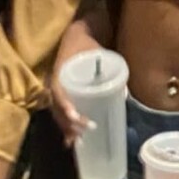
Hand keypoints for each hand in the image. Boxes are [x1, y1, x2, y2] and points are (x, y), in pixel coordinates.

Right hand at [49, 22, 102, 145]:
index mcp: (60, 70)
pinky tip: (70, 142)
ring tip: (78, 143)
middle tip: (85, 132)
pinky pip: (59, 113)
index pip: (58, 91)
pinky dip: (64, 127)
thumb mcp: (99, 52)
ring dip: (67, 128)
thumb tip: (124, 94)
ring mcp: (55, 89)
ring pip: (57, 113)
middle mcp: (54, 82)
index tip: (77, 117)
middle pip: (57, 107)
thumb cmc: (86, 45)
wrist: (74, 35)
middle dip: (70, 122)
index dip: (65, 106)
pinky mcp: (59, 94)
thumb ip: (110, 70)